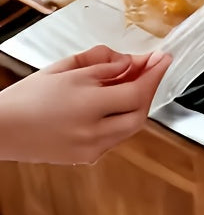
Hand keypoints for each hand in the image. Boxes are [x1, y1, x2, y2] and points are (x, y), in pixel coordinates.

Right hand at [0, 45, 170, 164]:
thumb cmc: (28, 96)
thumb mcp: (67, 69)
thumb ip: (103, 63)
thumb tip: (130, 62)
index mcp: (87, 107)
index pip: (137, 91)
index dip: (155, 73)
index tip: (164, 57)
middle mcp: (92, 132)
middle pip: (140, 113)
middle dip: (149, 88)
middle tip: (150, 67)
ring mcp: (90, 149)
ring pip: (130, 126)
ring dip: (138, 102)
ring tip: (132, 79)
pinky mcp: (85, 157)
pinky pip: (116, 136)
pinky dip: (122, 117)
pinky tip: (116, 100)